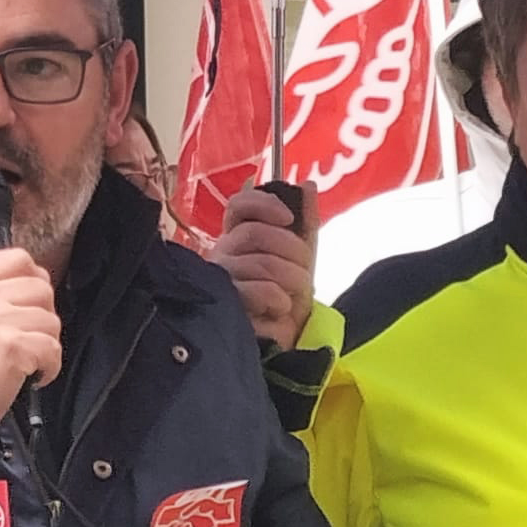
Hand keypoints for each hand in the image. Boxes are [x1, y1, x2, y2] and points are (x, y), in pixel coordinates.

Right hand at [0, 248, 61, 432]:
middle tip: (26, 338)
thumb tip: (37, 279)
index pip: (19, 259)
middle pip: (42, 288)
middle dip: (42, 316)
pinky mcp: (11, 346)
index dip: (33, 280)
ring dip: (46, 344)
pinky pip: (53, 348)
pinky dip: (49, 367)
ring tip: (24, 358)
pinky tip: (30, 375)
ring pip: (51, 320)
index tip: (27, 303)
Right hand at [212, 183, 318, 349]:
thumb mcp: (302, 256)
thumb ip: (305, 221)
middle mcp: (222, 254)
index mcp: (238, 238)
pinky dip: (277, 298)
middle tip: (304, 273)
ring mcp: (218, 280)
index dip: (263, 203)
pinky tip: (279, 310)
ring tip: (295, 296)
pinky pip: (253, 290)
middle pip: (255, 233)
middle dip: (292, 250)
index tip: (288, 218)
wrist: (286, 341)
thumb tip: (308, 185)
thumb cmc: (288, 296)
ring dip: (292, 279)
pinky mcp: (223, 306)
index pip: (239, 206)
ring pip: (259, 262)